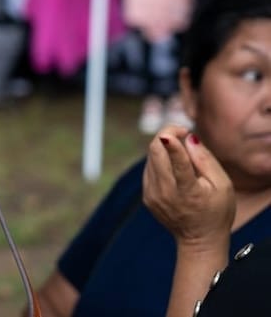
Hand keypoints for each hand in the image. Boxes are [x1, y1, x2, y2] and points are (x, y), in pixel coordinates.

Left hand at [142, 124, 234, 249]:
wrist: (199, 239)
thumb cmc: (216, 210)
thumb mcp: (222, 185)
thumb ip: (205, 160)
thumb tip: (189, 138)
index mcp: (188, 192)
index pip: (178, 166)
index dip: (173, 147)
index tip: (169, 134)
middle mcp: (166, 193)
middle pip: (156, 154)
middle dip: (166, 135)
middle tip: (181, 131)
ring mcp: (153, 195)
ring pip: (151, 157)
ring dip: (164, 147)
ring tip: (181, 150)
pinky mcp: (147, 195)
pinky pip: (149, 168)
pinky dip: (160, 160)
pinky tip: (173, 166)